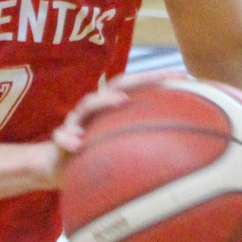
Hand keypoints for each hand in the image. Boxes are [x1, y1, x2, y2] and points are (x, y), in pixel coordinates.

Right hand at [40, 69, 183, 183]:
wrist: (57, 165)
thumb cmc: (96, 151)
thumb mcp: (120, 143)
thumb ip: (143, 136)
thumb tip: (180, 138)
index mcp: (111, 107)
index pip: (137, 86)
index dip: (158, 78)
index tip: (184, 76)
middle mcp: (95, 109)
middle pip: (115, 87)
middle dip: (137, 81)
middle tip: (163, 77)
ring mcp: (77, 122)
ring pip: (87, 106)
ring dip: (104, 102)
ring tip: (121, 102)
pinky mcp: (61, 139)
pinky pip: (61, 136)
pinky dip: (67, 138)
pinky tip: (77, 145)